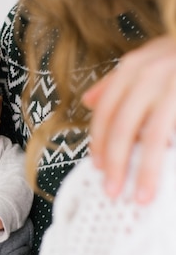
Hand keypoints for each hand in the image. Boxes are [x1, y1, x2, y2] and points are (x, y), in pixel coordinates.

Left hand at [82, 35, 175, 202]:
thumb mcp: (148, 59)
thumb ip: (117, 81)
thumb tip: (88, 101)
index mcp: (134, 67)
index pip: (106, 111)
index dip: (100, 143)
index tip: (99, 167)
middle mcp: (151, 73)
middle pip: (122, 126)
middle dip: (116, 163)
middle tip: (113, 190)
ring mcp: (174, 85)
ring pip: (153, 137)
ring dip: (146, 170)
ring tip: (142, 195)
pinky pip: (172, 133)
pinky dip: (168, 156)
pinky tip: (168, 174)